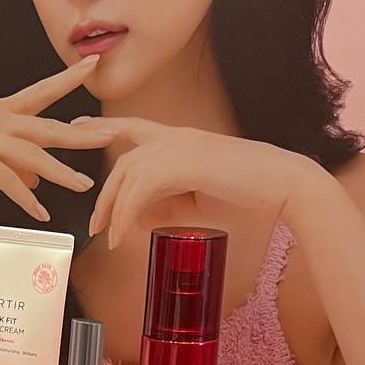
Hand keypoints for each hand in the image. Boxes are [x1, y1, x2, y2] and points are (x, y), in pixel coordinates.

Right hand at [0, 58, 114, 223]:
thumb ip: (17, 162)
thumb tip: (39, 183)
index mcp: (6, 109)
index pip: (45, 90)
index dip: (70, 77)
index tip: (94, 63)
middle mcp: (4, 122)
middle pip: (50, 128)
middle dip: (82, 133)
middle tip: (111, 134)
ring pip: (35, 157)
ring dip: (62, 174)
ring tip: (85, 186)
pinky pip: (9, 183)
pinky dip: (27, 200)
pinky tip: (41, 213)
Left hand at [86, 120, 325, 248]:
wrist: (285, 187)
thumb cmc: (249, 195)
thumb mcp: (198, 203)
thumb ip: (166, 206)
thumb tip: (137, 219)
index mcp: (183, 139)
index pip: (135, 128)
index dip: (104, 127)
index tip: (79, 128)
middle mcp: (178, 136)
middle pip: (125, 161)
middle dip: (104, 194)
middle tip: (94, 224)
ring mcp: (182, 146)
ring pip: (129, 174)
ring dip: (113, 208)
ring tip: (108, 237)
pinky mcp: (186, 162)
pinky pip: (141, 188)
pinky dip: (126, 213)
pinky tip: (122, 235)